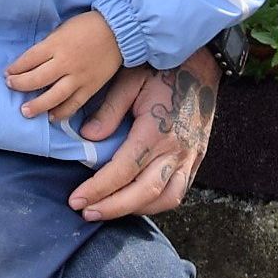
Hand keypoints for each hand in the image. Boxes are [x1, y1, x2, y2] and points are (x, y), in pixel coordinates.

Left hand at [6, 10, 122, 122]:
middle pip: (37, 79)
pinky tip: (52, 117)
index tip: (8, 73)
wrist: (118, 31)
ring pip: (54, 96)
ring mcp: (78, 77)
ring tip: (25, 111)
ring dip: (37, 105)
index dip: (16, 68)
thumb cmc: (88, 26)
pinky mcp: (91, 87)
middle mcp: (65, 62)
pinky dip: (62, 112)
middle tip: (11, 87)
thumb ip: (49, 45)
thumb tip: (34, 61)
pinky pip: (74, 103)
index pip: (29, 59)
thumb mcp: (63, 29)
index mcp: (57, 44)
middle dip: (20, 85)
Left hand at [67, 50, 215, 221]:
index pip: (123, 170)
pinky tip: (137, 201)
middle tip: (86, 212)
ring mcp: (190, 157)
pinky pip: (178, 191)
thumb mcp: (130, 81)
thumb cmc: (162, 70)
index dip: (98, 189)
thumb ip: (109, 110)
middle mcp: (176, 150)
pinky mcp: (196, 159)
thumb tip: (87, 137)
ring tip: (108, 209)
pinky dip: (157, 202)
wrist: (202, 65)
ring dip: (135, 209)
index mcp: (156, 131)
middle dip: (112, 207)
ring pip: (165, 199)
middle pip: (143, 193)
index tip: (76, 199)